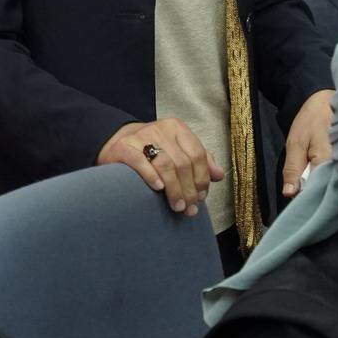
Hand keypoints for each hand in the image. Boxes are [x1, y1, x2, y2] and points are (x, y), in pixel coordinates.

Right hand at [97, 117, 223, 217]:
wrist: (118, 143)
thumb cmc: (153, 151)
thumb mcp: (178, 150)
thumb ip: (200, 161)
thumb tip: (219, 175)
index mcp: (177, 128)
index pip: (198, 154)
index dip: (202, 178)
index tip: (201, 197)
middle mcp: (161, 129)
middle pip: (183, 163)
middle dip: (189, 190)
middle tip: (189, 209)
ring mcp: (141, 136)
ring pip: (165, 165)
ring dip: (174, 190)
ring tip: (177, 207)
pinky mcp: (124, 147)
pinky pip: (140, 162)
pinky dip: (151, 176)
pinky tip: (158, 189)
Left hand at [281, 89, 334, 196]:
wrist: (326, 101)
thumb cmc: (309, 121)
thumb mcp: (295, 144)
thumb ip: (292, 169)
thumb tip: (289, 194)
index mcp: (327, 158)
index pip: (320, 188)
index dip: (311, 199)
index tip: (305, 206)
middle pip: (334, 189)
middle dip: (323, 196)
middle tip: (313, 202)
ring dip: (332, 190)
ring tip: (324, 195)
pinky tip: (334, 185)